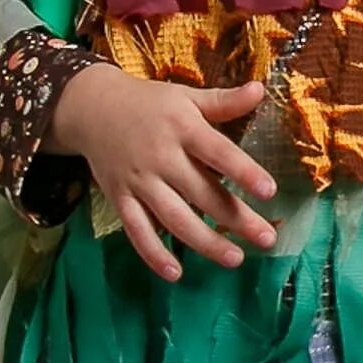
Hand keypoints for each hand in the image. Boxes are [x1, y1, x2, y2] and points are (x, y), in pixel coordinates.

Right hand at [45, 67, 276, 280]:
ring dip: (204, 241)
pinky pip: (136, 231)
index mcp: (183, 129)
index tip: (270, 191)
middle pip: (202, 193)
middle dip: (236, 218)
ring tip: (235, 258)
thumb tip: (260, 89)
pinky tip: (176, 273)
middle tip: (267, 238)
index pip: (219, 153)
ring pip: (174, 218)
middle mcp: (161, 158)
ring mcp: (138, 182)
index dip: (244, 172)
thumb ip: (223, 101)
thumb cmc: (150, 104)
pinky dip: (153, 254)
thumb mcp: (187, 97)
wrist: (92, 109)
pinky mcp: (119, 199)